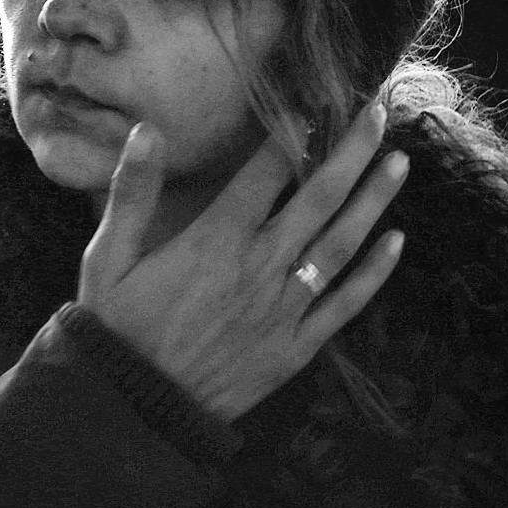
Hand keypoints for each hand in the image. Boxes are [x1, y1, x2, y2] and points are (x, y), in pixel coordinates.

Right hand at [78, 104, 407, 420]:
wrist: (135, 408)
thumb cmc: (118, 326)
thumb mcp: (108, 256)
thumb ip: (131, 192)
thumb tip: (145, 130)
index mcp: (215, 240)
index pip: (264, 172)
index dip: (292, 132)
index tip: (314, 98)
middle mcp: (259, 266)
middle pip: (317, 198)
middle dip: (350, 152)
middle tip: (377, 113)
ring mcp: (283, 308)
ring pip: (340, 244)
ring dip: (372, 201)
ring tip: (399, 163)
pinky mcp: (295, 347)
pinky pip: (343, 305)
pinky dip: (373, 274)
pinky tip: (396, 242)